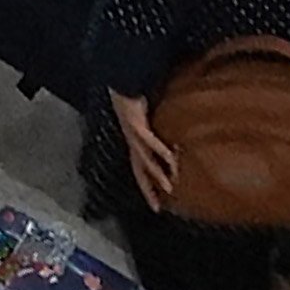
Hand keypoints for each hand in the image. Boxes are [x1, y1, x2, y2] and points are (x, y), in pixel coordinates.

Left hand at [111, 91, 176, 210]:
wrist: (120, 82)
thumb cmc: (131, 98)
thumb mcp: (144, 117)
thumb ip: (153, 126)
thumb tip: (166, 133)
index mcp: (133, 143)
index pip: (139, 170)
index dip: (146, 187)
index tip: (155, 204)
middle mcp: (132, 143)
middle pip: (140, 172)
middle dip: (148, 190)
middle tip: (158, 207)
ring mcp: (133, 135)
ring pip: (146, 160)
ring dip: (157, 174)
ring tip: (169, 186)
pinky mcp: (137, 124)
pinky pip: (150, 140)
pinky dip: (159, 150)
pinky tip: (170, 157)